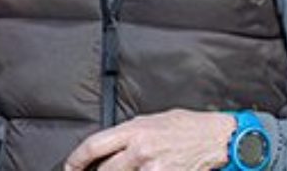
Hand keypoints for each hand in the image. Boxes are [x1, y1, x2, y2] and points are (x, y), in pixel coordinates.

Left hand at [63, 110, 236, 170]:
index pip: (94, 145)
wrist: (215, 138)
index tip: (71, 166)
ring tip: (126, 170)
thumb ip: (128, 134)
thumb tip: (108, 147)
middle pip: (105, 170)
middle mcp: (140, 150)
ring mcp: (153, 168)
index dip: (77, 159)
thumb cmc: (185, 126)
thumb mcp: (150, 121)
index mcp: (134, 130)